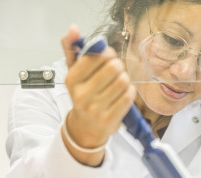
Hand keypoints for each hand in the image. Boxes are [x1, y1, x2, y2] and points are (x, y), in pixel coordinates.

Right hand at [60, 25, 135, 164]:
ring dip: (125, 79)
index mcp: (71, 79)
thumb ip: (72, 48)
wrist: (85, 127)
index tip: (107, 58)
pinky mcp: (109, 119)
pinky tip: (122, 94)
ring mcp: (95, 109)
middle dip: (118, 66)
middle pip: (113, 67)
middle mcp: (81, 95)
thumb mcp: (74, 72)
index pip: (96, 56)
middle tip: (115, 71)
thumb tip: (73, 28)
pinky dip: (129, 92)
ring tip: (119, 83)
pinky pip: (129, 96)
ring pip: (123, 81)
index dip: (107, 53)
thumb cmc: (82, 95)